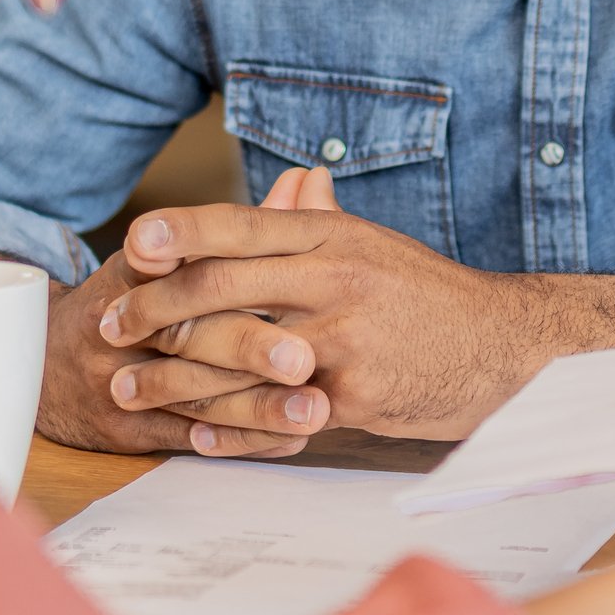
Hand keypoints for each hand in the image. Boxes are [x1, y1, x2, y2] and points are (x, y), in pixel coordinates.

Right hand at [33, 242, 327, 459]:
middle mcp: (117, 324)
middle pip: (187, 333)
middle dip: (250, 347)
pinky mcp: (123, 428)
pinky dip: (243, 441)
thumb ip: (246, 226)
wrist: (44, 365)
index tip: (276, 270)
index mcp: (133, 272)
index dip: (218, 267)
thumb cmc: (133, 300)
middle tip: (306, 358)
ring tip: (316, 409)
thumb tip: (308, 181)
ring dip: (259, 407)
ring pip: (192, 393)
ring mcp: (116, 379)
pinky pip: (187, 437)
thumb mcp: (170, 255)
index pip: (172, 261)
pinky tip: (291, 438)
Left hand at [99, 167, 553, 441]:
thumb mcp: (377, 245)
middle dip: (155, 309)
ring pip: (235, 357)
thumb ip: (323, 219)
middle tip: (110, 327)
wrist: (504, 350)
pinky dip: (227, 427)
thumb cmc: (430, 297)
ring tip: (127, 389)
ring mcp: (343, 340)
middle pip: (223, 287)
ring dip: (172, 377)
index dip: (180, 233)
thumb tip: (292, 181)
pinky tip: (191, 433)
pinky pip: (273, 414)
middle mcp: (335, 279)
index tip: (130, 246)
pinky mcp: (354, 396)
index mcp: (334, 236)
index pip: (242, 224)